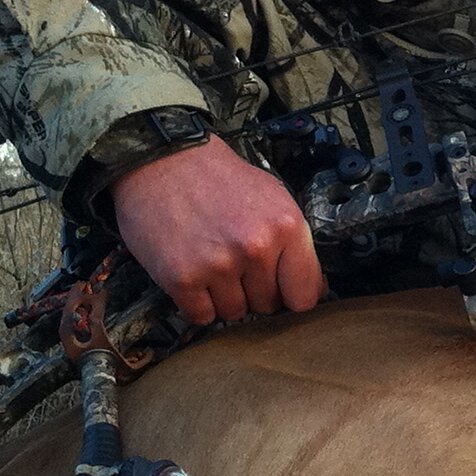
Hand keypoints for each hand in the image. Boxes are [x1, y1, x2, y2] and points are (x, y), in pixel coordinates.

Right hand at [108, 135, 323, 325]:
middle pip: (268, 305)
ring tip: (211, 261)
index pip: (305, 294)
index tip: (283, 290)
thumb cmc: (218, 178)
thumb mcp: (273, 197)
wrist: (163, 160)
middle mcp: (255, 248)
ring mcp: (218, 265)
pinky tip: (193, 272)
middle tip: (235, 261)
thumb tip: (312, 288)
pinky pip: (202, 315)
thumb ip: (294, 242)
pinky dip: (197, 302)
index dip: (292, 294)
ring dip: (224, 296)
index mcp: (285, 226)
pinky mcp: (182, 278)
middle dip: (254, 290)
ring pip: (234, 312)